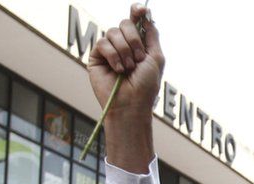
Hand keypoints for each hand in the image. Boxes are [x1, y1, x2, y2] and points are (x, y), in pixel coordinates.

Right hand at [87, 3, 163, 117]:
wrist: (131, 103)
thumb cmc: (146, 85)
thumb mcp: (156, 57)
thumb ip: (152, 35)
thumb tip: (145, 15)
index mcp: (139, 44)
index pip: (135, 21)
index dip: (137, 11)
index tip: (140, 10)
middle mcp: (123, 45)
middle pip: (125, 23)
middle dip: (134, 40)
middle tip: (138, 59)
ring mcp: (110, 51)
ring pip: (113, 32)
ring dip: (125, 51)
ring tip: (128, 68)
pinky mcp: (97, 57)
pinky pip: (103, 43)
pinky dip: (113, 56)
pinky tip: (118, 70)